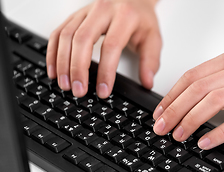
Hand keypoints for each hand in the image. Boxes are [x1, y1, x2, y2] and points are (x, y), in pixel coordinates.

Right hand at [46, 0, 160, 97]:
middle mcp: (102, 10)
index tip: (103, 91)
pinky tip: (54, 70)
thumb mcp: (153, 38)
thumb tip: (147, 82)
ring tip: (65, 85)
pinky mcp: (75, 16)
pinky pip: (58, 32)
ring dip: (62, 63)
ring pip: (66, 35)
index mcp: (124, 16)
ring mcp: (85, 12)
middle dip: (78, 68)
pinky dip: (53, 52)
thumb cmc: (141, 19)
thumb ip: (151, 61)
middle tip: (78, 90)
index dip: (106, 71)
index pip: (111, 45)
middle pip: (83, 39)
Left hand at [152, 48, 223, 149]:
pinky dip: (218, 131)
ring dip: (190, 120)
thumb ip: (221, 79)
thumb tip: (193, 99)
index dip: (171, 95)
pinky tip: (205, 141)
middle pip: (197, 89)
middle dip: (174, 109)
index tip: (159, 111)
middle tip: (161, 127)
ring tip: (178, 136)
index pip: (192, 76)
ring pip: (213, 101)